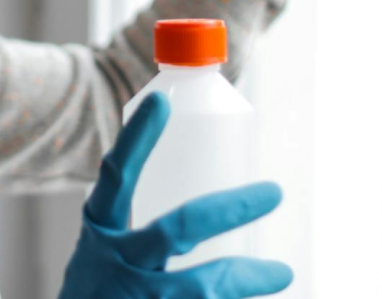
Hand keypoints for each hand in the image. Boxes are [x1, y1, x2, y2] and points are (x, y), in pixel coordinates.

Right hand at [57, 92, 292, 297]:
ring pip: (201, 287)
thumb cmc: (99, 290)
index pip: (117, 174)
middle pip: (177, 229)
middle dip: (229, 209)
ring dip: (245, 277)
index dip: (137, 138)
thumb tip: (199, 199)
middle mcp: (117, 261)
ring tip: (282, 271)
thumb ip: (137, 225)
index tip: (161, 101)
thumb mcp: (102, 249)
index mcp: (100, 228)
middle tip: (273, 192)